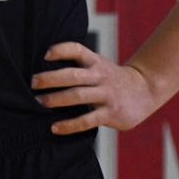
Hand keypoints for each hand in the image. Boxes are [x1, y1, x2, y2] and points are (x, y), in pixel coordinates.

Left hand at [32, 41, 161, 134]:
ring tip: (39, 103)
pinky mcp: (110, 113)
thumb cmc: (113, 79)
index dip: (62, 50)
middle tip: (33, 83)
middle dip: (50, 78)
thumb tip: (45, 71)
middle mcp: (100, 76)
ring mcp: (106, 95)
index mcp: (96, 62)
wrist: (145, 91)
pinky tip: (55, 128)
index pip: (78, 50)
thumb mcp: (99, 65)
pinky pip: (86, 120)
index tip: (46, 55)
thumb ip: (79, 66)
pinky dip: (69, 125)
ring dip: (56, 99)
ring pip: (78, 96)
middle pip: (73, 75)